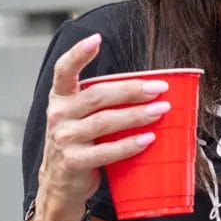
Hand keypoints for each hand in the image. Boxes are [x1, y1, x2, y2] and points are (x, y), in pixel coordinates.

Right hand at [36, 34, 169, 214]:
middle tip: (159, 89)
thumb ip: (101, 100)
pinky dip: (130, 145)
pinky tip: (149, 139)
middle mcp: (58, 115)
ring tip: (161, 110)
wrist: (61, 182)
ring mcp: (64, 139)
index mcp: (60, 98)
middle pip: (97, 96)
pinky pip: (106, 151)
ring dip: (136, 115)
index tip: (96, 38)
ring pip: (104, 122)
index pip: (64, 70)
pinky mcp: (74, 161)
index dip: (78, 54)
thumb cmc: (80, 142)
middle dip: (131, 90)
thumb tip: (148, 87)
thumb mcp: (81, 116)